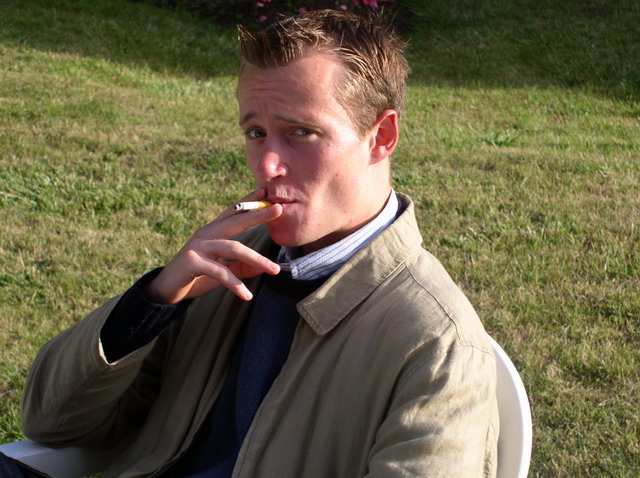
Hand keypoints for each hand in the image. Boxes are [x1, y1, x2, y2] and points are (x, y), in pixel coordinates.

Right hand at [144, 189, 281, 303]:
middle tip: (278, 209)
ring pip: (234, 248)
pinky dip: (235, 284)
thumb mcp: (223, 270)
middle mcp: (206, 234)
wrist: (167, 289)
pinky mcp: (193, 262)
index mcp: (213, 231)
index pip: (233, 212)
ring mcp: (199, 246)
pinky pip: (220, 272)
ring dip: (257, 259)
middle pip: (236, 221)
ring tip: (275, 270)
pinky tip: (247, 295)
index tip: (265, 191)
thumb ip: (241, 267)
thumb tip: (262, 267)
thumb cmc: (197, 276)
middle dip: (258, 215)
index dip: (249, 201)